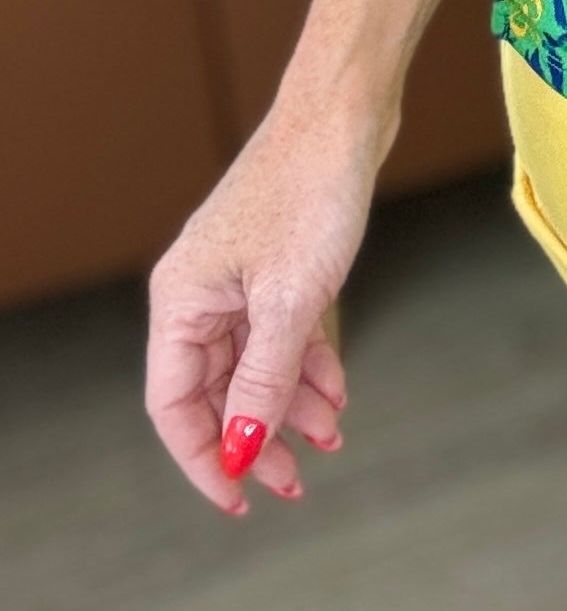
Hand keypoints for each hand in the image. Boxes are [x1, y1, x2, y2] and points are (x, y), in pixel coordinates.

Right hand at [145, 94, 387, 513]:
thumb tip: (238, 450)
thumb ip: (262, 382)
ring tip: (330, 436)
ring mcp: (238, 276)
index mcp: (181, 301)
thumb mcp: (290, 302)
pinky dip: (306, 366)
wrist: (347, 110)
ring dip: (289, 406)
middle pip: (214, 391)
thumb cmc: (311, 190)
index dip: (203, 459)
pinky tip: (336, 392)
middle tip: (296, 480)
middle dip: (254, 438)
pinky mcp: (276, 263)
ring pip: (253, 365)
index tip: (240, 500)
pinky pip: (281, 334)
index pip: (174, 406)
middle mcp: (200, 292)